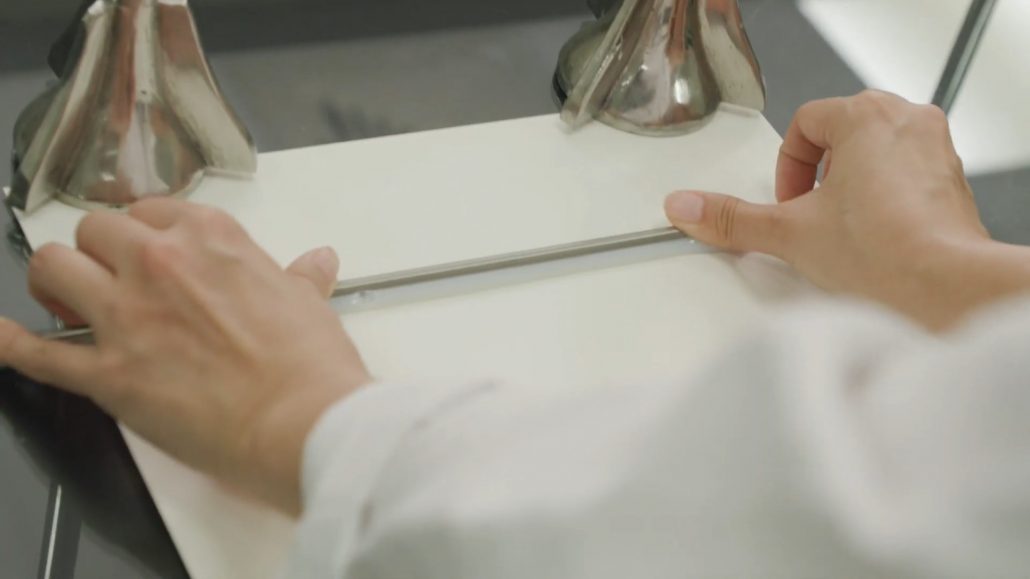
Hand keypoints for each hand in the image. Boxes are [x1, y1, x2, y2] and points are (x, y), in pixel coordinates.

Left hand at [0, 199, 370, 513]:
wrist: (303, 421)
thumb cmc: (310, 366)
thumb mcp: (310, 305)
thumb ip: (299, 279)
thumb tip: (316, 265)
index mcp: (211, 238)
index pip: (151, 211)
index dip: (146, 234)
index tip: (150, 253)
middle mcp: (161, 264)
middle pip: (97, 231)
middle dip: (100, 252)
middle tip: (113, 279)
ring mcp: (128, 317)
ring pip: (55, 268)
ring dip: (58, 281)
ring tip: (69, 301)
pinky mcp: (108, 374)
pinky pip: (40, 353)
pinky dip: (15, 344)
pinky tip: (7, 338)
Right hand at [665, 90, 1024, 329]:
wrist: (944, 289)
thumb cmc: (884, 252)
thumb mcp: (789, 233)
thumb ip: (732, 218)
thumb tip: (687, 208)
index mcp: (867, 117)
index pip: (807, 122)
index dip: (787, 166)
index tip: (790, 202)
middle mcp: (908, 123)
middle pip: (842, 133)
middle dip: (818, 175)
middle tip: (811, 213)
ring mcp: (936, 152)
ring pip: (875, 154)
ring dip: (851, 187)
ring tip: (843, 230)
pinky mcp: (951, 185)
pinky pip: (905, 178)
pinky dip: (884, 202)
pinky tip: (874, 241)